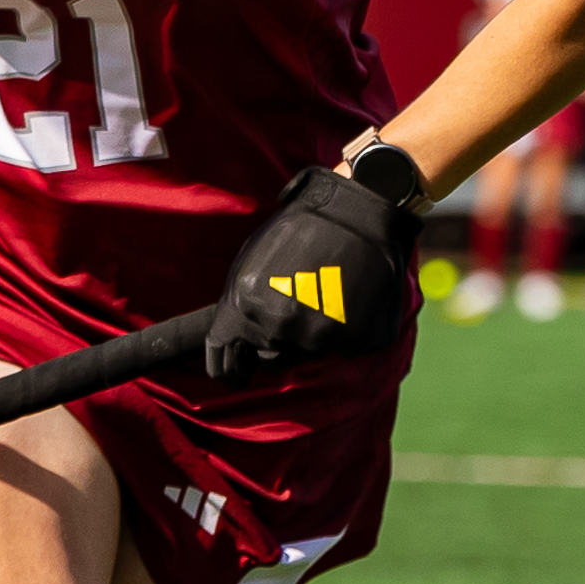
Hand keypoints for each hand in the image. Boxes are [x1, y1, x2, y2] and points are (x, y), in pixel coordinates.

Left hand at [208, 163, 417, 376]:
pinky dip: (351, 331)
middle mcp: (279, 323)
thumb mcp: (254, 256)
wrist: (361, 209)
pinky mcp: (354, 338)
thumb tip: (233, 339)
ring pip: (311, 352)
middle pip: (273, 358)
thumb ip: (243, 302)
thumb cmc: (306, 226)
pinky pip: (346, 348)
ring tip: (332, 292)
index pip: (224, 364)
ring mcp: (318, 334)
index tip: (240, 374)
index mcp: (247, 301)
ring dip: (318, 333)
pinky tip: (355, 297)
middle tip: (304, 304)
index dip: (232, 371)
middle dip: (283, 342)